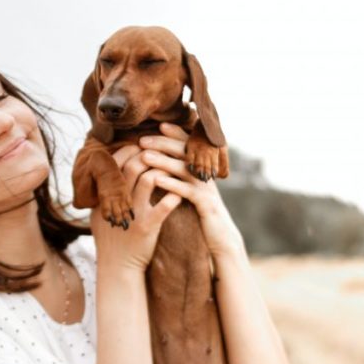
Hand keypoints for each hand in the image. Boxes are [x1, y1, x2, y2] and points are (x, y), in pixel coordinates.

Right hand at [91, 143, 181, 272]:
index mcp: (105, 195)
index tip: (141, 147)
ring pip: (149, 180)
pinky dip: (173, 196)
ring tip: (172, 170)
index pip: (116, 163)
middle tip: (160, 154)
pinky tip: (179, 194)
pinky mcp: (147, 227)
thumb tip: (107, 171)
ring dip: (163, 171)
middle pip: (133, 166)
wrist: (117, 266)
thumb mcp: (99, 213)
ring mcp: (133, 213)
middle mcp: (118, 201)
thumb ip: (104, 193)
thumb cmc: (111, 238)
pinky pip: (164, 206)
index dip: (130, 150)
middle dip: (149, 155)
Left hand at [137, 123, 245, 257]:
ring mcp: (207, 188)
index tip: (159, 125)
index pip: (189, 145)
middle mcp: (206, 175)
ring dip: (163, 161)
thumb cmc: (202, 214)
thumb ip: (184, 176)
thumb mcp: (193, 192)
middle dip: (163, 143)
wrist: (221, 238)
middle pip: (186, 152)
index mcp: (202, 170)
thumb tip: (164, 162)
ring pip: (185, 169)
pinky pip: (187, 191)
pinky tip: (156, 181)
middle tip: (142, 139)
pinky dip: (172, 184)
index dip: (175, 134)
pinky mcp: (206, 204)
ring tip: (145, 156)